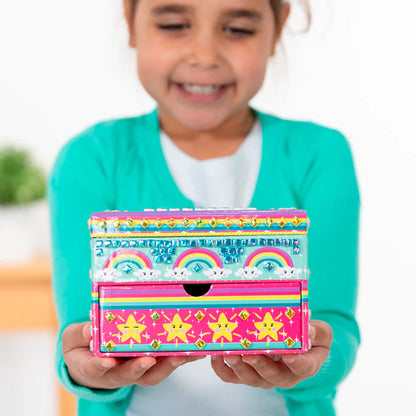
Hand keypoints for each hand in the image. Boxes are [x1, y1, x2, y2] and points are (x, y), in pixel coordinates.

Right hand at [62, 322, 204, 388]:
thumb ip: (79, 335)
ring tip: (182, 354)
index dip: (102, 365)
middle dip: (142, 367)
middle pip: (131, 375)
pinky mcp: (151, 364)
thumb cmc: (81, 349)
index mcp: (94, 367)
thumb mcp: (72, 339)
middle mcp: (117, 373)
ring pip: (153, 374)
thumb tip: (89, 329)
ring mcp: (136, 370)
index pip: (97, 368)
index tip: (107, 360)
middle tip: (150, 358)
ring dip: (168, 365)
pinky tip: (195, 349)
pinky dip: (180, 358)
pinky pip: (165, 363)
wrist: (91, 361)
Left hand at [210, 320, 331, 388]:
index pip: (304, 368)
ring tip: (230, 354)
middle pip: (272, 376)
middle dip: (259, 366)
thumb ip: (317, 331)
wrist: (296, 343)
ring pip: (251, 379)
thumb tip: (309, 329)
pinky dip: (222, 369)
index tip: (288, 355)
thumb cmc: (309, 337)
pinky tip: (216, 355)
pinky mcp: (248, 373)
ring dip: (239, 367)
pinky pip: (233, 377)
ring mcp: (264, 376)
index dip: (296, 363)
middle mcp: (284, 375)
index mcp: (305, 365)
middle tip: (250, 354)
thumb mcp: (321, 332)